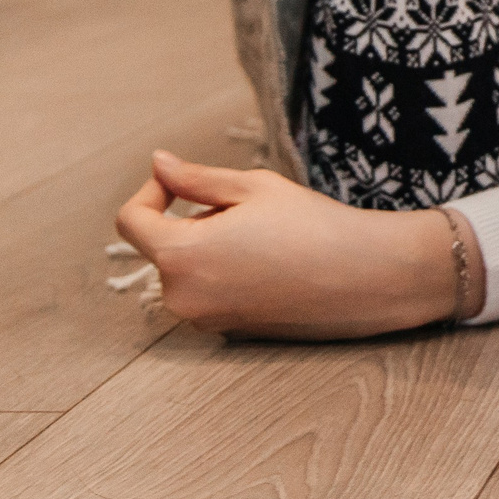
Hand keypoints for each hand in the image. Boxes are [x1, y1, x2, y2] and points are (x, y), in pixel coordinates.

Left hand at [112, 150, 460, 337]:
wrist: (368, 277)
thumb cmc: (313, 225)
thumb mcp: (253, 187)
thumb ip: (195, 178)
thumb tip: (159, 164)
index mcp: (181, 256)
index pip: (131, 221)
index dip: (151, 192)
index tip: (182, 181)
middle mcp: (183, 297)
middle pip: (163, 246)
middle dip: (191, 220)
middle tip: (246, 207)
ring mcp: (206, 321)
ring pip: (187, 270)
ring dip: (208, 246)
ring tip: (264, 235)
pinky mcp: (230, 333)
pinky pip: (209, 293)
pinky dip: (226, 272)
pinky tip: (272, 263)